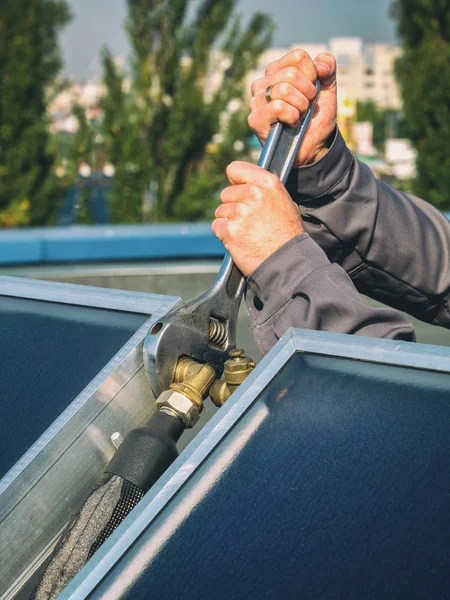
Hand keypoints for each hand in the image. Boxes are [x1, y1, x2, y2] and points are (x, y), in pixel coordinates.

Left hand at [212, 161, 303, 276]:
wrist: (287, 260)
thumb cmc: (287, 234)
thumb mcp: (283, 202)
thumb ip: (263, 190)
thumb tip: (244, 184)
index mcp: (267, 182)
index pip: (235, 169)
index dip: (235, 182)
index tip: (238, 190)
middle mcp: (253, 194)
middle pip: (225, 194)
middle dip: (232, 206)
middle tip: (248, 221)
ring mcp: (240, 212)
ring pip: (220, 211)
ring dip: (229, 222)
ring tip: (247, 233)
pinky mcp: (230, 230)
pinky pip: (217, 226)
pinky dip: (224, 235)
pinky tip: (240, 241)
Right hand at [248, 48, 336, 166]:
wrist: (314, 147)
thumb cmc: (316, 118)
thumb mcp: (328, 89)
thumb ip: (328, 67)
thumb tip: (319, 65)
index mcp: (276, 71)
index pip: (297, 57)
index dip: (312, 74)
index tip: (313, 91)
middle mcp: (262, 84)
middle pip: (291, 74)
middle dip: (308, 93)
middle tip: (307, 107)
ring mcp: (256, 102)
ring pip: (283, 90)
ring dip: (301, 106)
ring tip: (299, 116)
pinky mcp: (255, 120)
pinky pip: (278, 107)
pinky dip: (292, 116)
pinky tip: (292, 124)